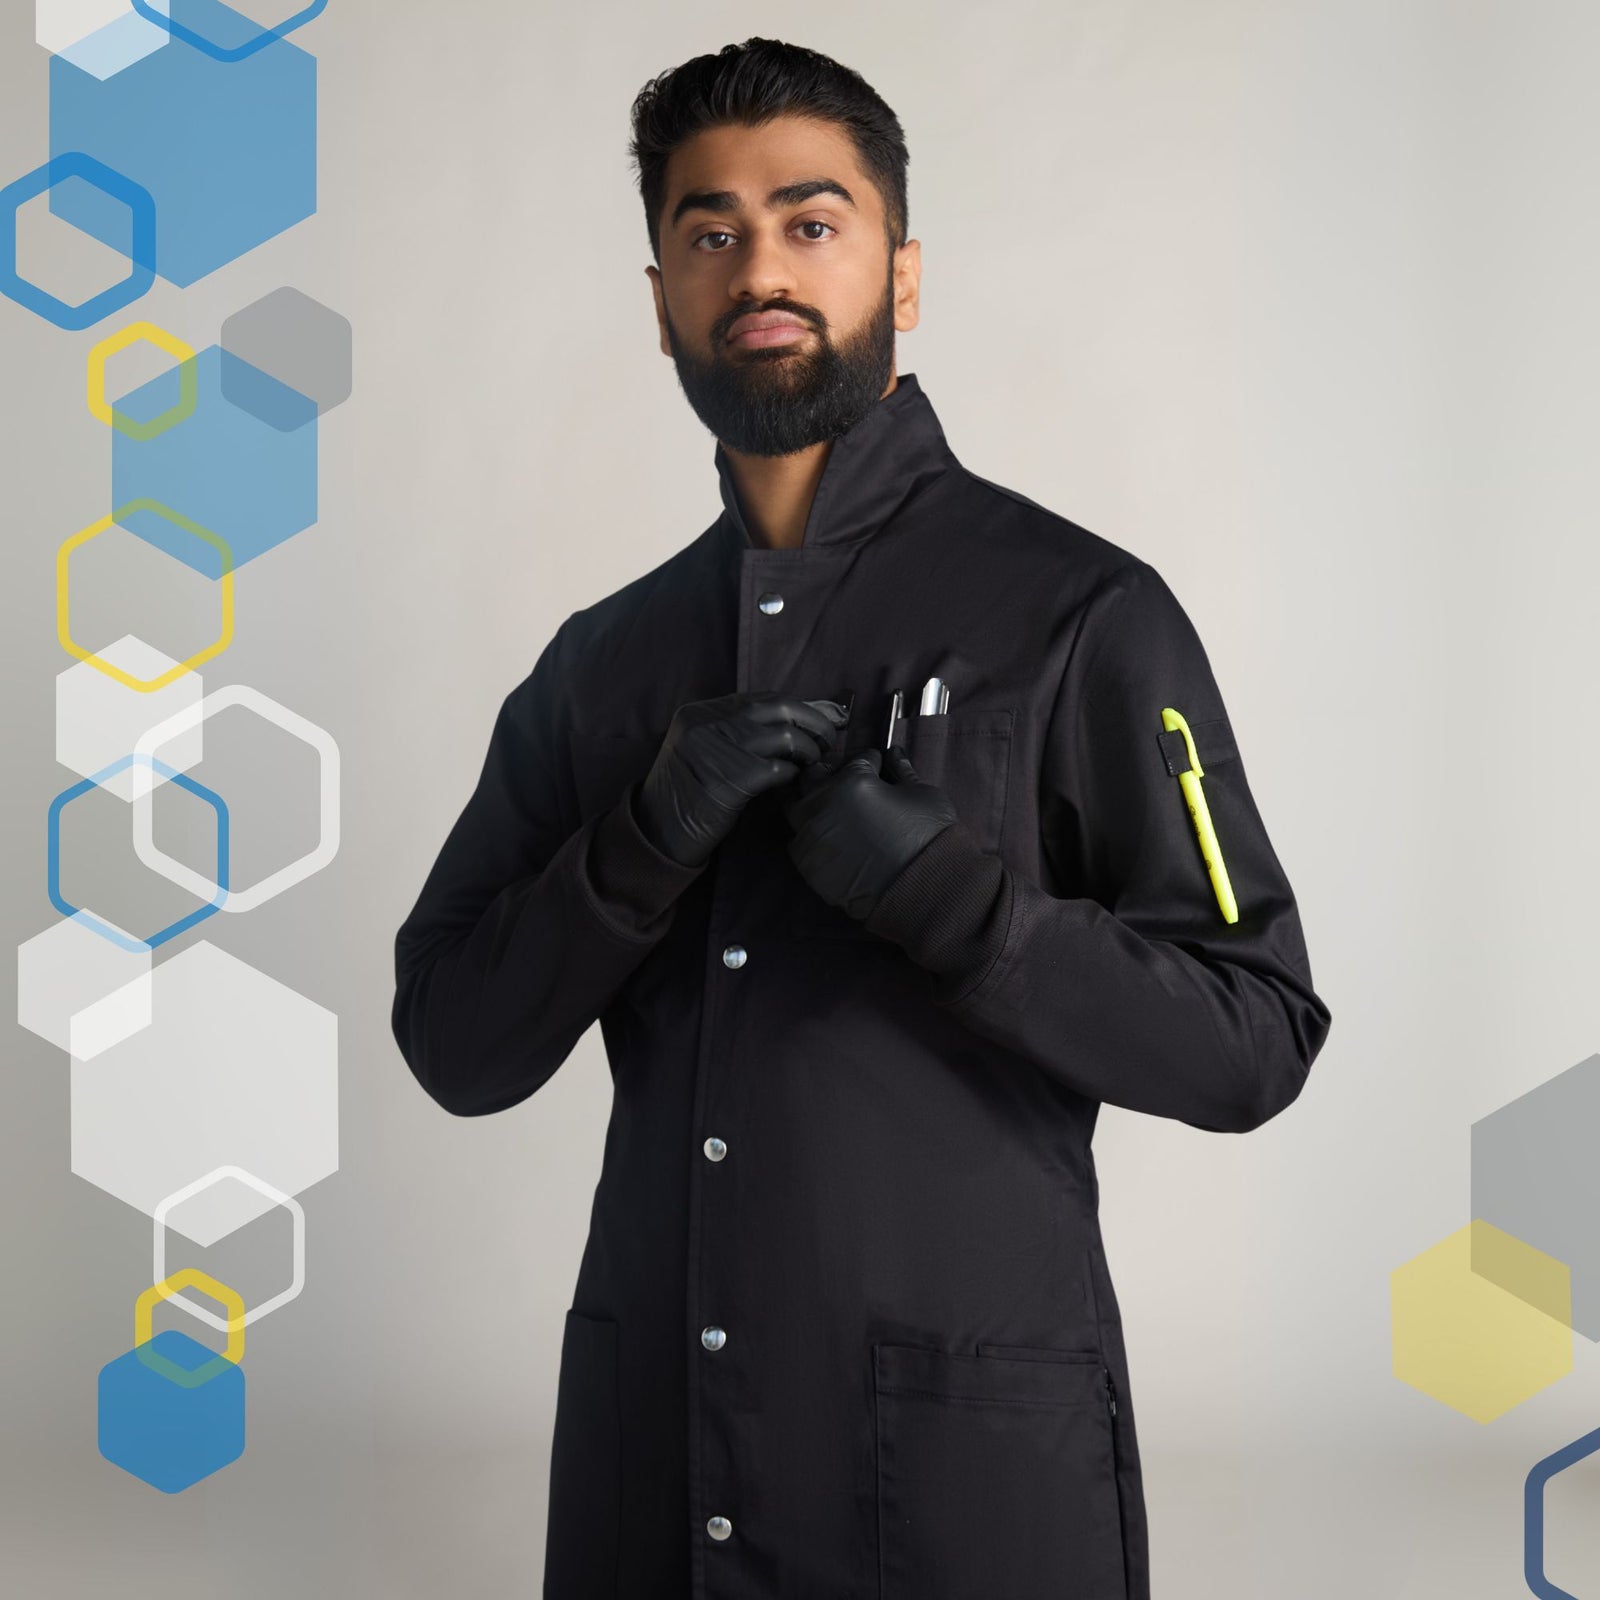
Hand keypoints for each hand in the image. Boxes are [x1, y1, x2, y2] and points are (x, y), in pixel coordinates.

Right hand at [635, 693, 849, 867]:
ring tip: (814, 761)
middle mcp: (708, 723)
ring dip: (809, 750)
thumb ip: (731, 729)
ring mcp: (721, 749)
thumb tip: (787, 721)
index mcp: (699, 712)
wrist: (659, 831)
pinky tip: (793, 781)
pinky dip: (794, 775)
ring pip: (787, 736)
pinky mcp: (733, 780)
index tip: (817, 717)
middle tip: (829, 736)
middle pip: (780, 707)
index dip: (796, 707)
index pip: (761, 698)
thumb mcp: (698, 747)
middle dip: (814, 720)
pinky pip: (782, 770)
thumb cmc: (685, 793)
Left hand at [781, 743, 957, 921]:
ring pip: (795, 806)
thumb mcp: (922, 793)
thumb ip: (903, 770)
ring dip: (812, 802)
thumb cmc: (928, 836)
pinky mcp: (807, 864)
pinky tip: (830, 838)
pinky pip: (798, 840)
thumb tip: (894, 753)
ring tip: (833, 809)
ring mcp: (810, 835)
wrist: (922, 887)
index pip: (856, 758)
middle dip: (831, 773)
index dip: (870, 760)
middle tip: (849, 782)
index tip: (877, 765)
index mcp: (851, 780)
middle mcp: (822, 803)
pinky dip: (811, 834)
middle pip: (813, 776)